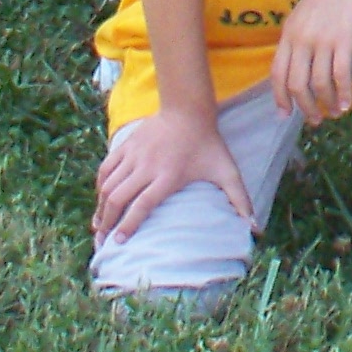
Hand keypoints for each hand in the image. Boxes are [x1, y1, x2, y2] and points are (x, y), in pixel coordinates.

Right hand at [92, 103, 250, 239]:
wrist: (188, 108)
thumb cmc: (208, 143)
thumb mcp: (227, 170)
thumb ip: (239, 198)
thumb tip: (254, 227)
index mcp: (168, 176)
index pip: (142, 205)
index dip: (129, 225)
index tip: (119, 242)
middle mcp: (147, 166)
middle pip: (118, 198)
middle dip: (107, 222)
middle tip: (102, 242)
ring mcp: (134, 155)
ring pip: (108, 185)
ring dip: (100, 207)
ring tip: (97, 226)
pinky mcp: (126, 146)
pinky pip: (106, 168)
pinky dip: (100, 185)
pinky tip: (100, 199)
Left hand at [269, 0, 351, 123]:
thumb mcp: (302, 14)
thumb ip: (297, 39)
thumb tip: (297, 66)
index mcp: (288, 34)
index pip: (277, 74)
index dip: (279, 97)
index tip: (285, 114)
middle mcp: (301, 40)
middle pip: (296, 84)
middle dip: (304, 107)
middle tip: (314, 119)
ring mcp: (322, 41)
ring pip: (319, 84)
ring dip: (326, 104)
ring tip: (334, 113)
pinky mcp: (344, 41)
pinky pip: (340, 76)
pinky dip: (344, 93)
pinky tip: (348, 103)